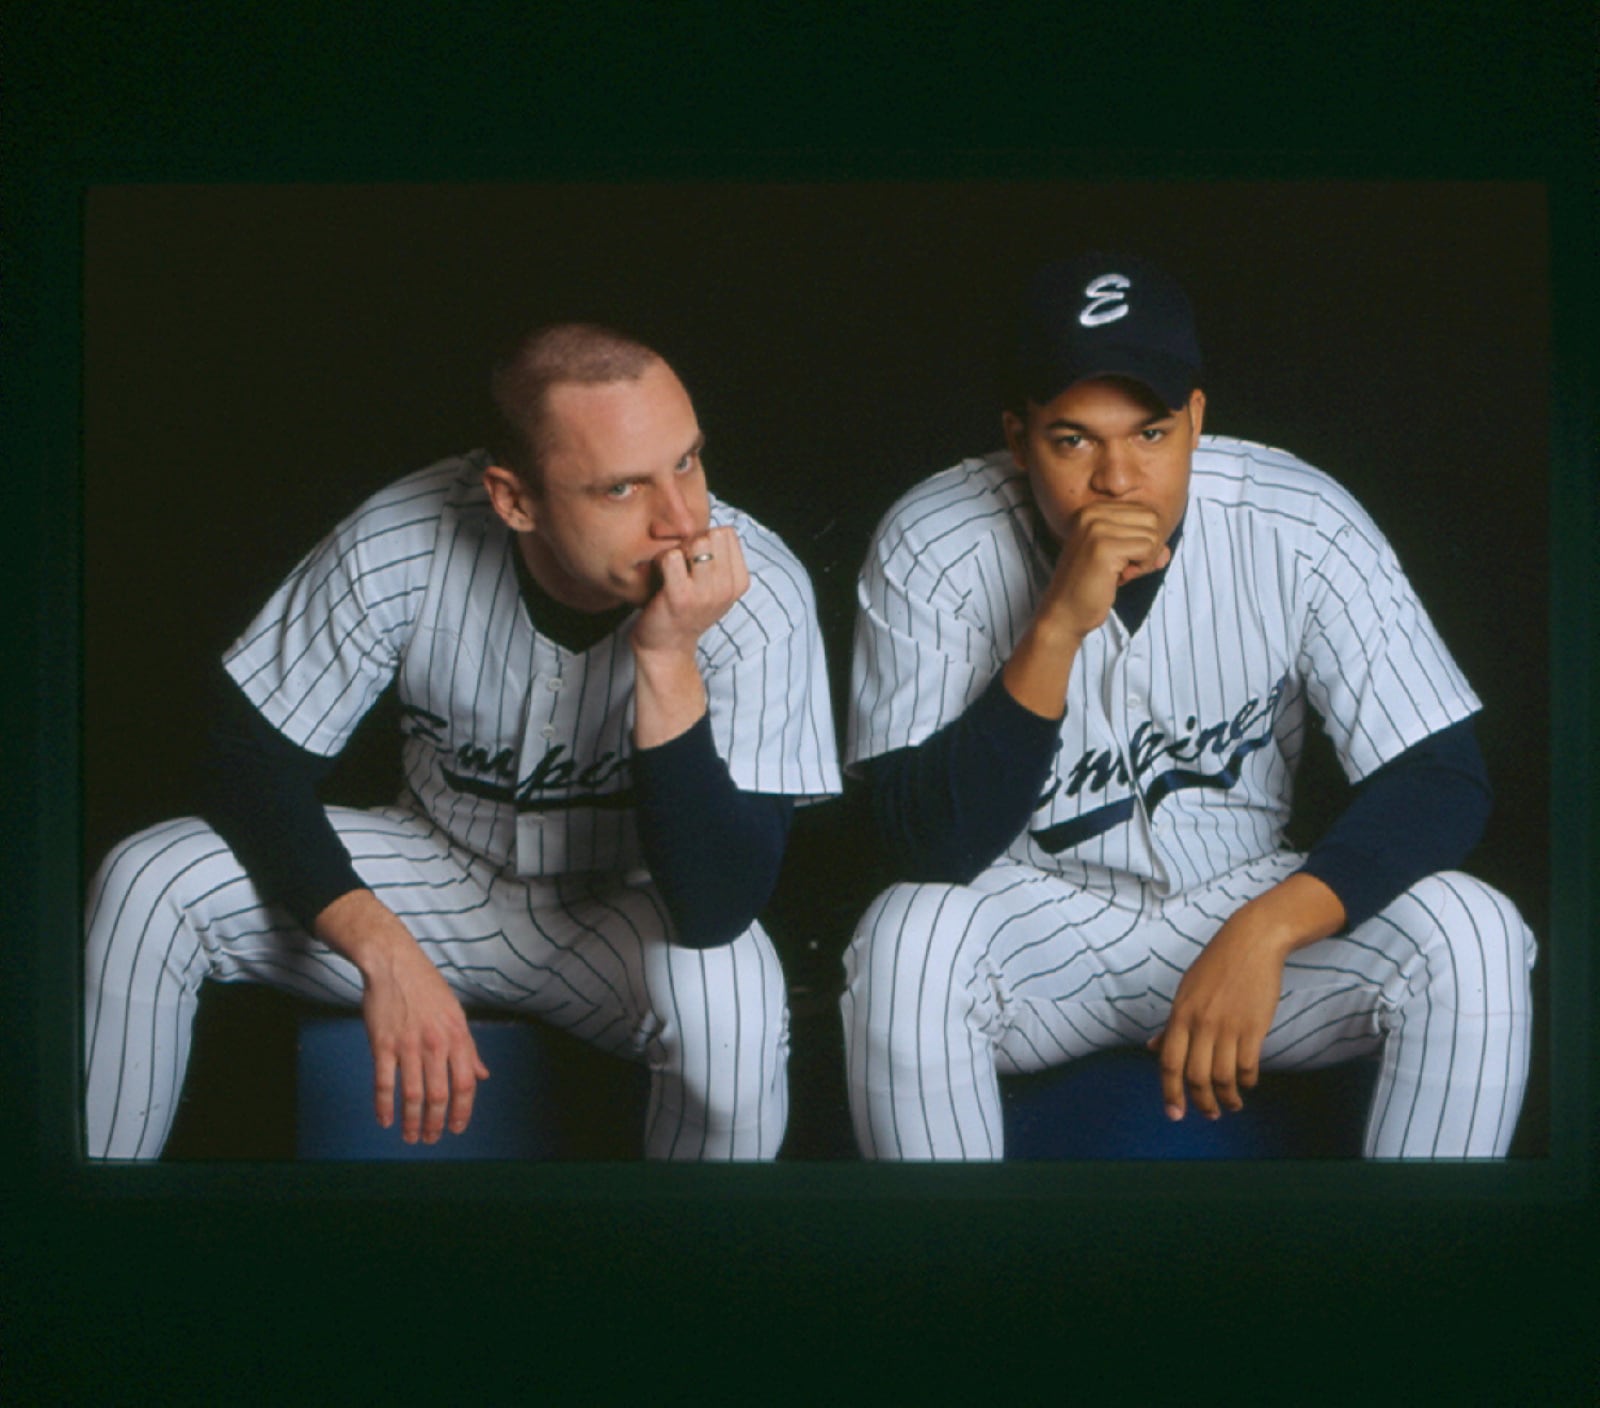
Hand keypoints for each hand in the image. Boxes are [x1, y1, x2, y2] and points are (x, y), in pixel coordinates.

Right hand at [315, 889, 489, 1143]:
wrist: (394, 964)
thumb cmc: (427, 988)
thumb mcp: (456, 1014)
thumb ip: (469, 1048)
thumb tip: (483, 1075)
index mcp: (458, 1036)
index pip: (466, 1083)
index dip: (463, 1110)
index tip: (457, 1127)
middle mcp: (436, 1043)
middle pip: (440, 1094)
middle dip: (437, 1122)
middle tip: (432, 1138)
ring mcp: (408, 1045)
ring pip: (413, 1094)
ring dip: (412, 1121)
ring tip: (411, 1136)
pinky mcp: (383, 1044)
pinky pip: (384, 1082)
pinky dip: (384, 1105)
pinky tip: (386, 1120)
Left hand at [631, 525, 748, 657]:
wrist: (666, 649)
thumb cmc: (685, 609)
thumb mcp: (713, 586)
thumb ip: (718, 558)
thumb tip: (707, 523)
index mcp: (740, 582)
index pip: (728, 533)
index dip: (707, 539)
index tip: (696, 561)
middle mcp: (727, 588)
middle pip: (712, 534)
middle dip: (692, 542)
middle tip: (680, 564)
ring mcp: (705, 594)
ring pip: (696, 542)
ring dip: (677, 550)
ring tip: (671, 570)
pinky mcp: (680, 597)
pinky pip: (672, 557)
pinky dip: (661, 561)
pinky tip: (660, 577)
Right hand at [1040, 501, 1169, 642]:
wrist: (1064, 613)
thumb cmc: (1089, 587)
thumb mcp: (1118, 560)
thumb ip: (1143, 549)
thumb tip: (1167, 552)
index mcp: (1092, 510)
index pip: (1144, 511)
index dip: (1144, 539)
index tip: (1124, 560)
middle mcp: (1092, 513)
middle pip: (1152, 518)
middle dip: (1149, 547)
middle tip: (1127, 568)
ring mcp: (1097, 528)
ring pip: (1153, 533)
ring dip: (1146, 559)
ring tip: (1123, 573)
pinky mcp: (1104, 547)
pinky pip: (1149, 548)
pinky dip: (1143, 567)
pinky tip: (1123, 577)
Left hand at [1147, 913, 1286, 1120]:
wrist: (1251, 943)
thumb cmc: (1215, 966)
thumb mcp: (1186, 990)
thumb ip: (1172, 1024)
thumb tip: (1152, 1048)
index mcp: (1180, 1014)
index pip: (1169, 1062)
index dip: (1169, 1092)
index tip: (1174, 1113)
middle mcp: (1201, 1023)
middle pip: (1196, 1076)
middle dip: (1202, 1103)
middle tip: (1209, 1114)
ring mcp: (1228, 1026)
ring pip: (1223, 1077)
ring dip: (1227, 1098)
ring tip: (1231, 1105)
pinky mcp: (1254, 1027)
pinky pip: (1247, 1066)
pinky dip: (1247, 1081)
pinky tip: (1246, 1084)